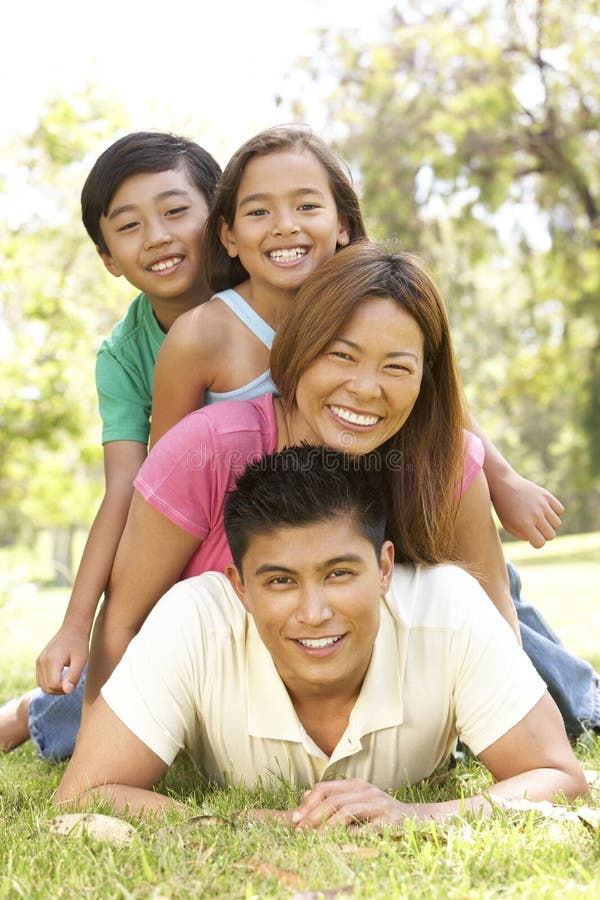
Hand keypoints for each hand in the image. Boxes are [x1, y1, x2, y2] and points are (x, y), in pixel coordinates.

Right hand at [36, 625, 88, 693]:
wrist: (73, 629)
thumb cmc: (79, 644)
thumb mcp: (81, 660)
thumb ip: (73, 676)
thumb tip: (67, 691)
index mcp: (52, 661)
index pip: (53, 686)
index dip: (64, 689)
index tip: (74, 682)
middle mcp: (42, 661)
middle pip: (46, 688)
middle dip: (59, 690)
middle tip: (72, 682)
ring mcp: (39, 661)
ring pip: (42, 685)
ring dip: (54, 688)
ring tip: (67, 679)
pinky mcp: (39, 662)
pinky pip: (40, 679)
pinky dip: (49, 682)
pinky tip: (60, 677)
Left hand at [290, 779, 413, 829]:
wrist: (415, 818)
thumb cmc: (381, 813)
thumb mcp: (358, 800)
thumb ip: (335, 797)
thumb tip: (305, 796)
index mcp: (356, 784)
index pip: (325, 788)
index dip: (308, 802)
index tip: (295, 819)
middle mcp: (366, 790)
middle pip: (333, 799)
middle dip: (313, 815)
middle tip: (300, 832)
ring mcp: (378, 803)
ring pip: (346, 810)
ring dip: (327, 826)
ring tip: (315, 839)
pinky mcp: (388, 820)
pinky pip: (365, 828)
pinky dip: (349, 835)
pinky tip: (339, 844)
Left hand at [491, 474, 563, 547]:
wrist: (503, 485)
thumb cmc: (505, 509)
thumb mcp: (509, 526)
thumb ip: (525, 536)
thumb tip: (541, 538)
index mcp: (524, 524)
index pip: (540, 543)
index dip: (536, 542)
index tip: (530, 536)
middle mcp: (535, 514)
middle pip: (551, 535)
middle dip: (543, 534)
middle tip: (534, 527)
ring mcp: (542, 504)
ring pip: (557, 524)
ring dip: (549, 524)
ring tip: (539, 518)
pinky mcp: (547, 495)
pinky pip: (560, 510)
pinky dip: (554, 512)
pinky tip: (544, 510)